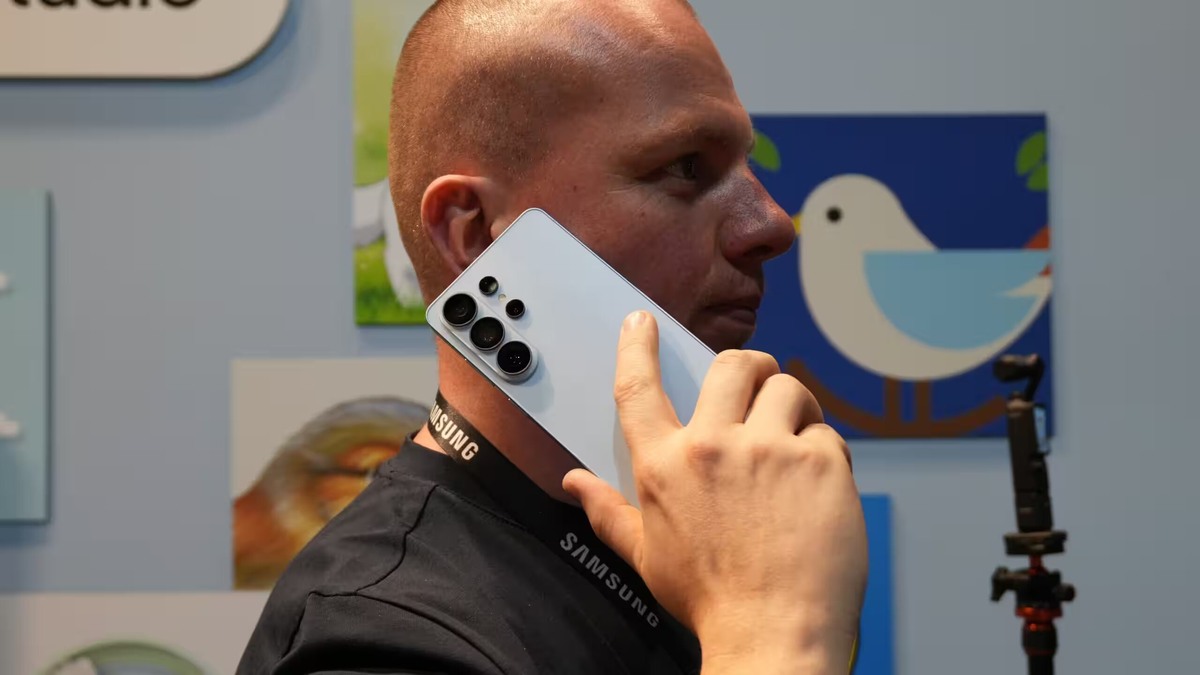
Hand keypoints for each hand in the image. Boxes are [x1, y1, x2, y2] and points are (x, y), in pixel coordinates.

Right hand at [563, 311, 867, 673]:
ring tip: (797, 434)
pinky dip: (824, 451)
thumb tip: (572, 484)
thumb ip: (607, 511)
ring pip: (787, 387)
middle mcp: (713, 448)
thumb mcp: (645, 555)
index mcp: (664, 467)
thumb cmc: (711, 599)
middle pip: (731, 365)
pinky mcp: (819, 463)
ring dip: (794, 404)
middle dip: (749, 366)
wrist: (774, 634)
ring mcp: (769, 451)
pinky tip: (818, 485)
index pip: (638, 389)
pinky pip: (825, 432)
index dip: (637, 347)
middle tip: (759, 383)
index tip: (642, 322)